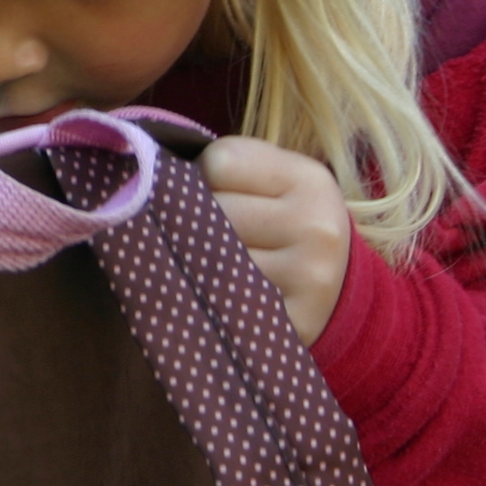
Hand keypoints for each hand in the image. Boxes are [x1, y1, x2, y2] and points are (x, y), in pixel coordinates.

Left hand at [197, 137, 352, 345]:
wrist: (339, 290)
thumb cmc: (285, 221)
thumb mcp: (276, 179)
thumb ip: (228, 164)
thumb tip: (147, 171)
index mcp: (309, 179)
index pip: (220, 162)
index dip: (204, 174)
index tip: (215, 189)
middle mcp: (315, 226)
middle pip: (213, 211)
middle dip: (196, 219)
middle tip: (207, 229)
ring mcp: (307, 278)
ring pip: (211, 259)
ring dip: (198, 261)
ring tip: (213, 261)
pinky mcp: (293, 323)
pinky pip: (223, 302)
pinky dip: (211, 298)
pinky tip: (219, 294)